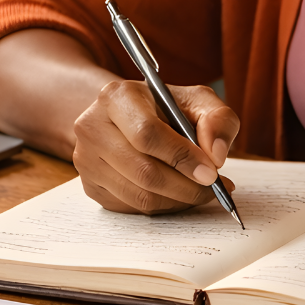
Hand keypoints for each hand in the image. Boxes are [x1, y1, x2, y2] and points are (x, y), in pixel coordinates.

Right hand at [72, 79, 239, 213]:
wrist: (127, 117)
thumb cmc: (164, 108)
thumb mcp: (197, 100)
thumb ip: (217, 119)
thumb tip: (216, 155)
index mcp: (116, 97)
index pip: (147, 133)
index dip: (182, 157)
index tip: (211, 173)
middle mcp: (93, 127)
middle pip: (143, 171)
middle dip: (186, 186)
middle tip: (213, 188)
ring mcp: (87, 160)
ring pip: (139, 196)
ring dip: (178, 200)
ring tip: (201, 191)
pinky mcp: (91, 186)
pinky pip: (133, 208)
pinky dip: (163, 206)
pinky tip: (178, 193)